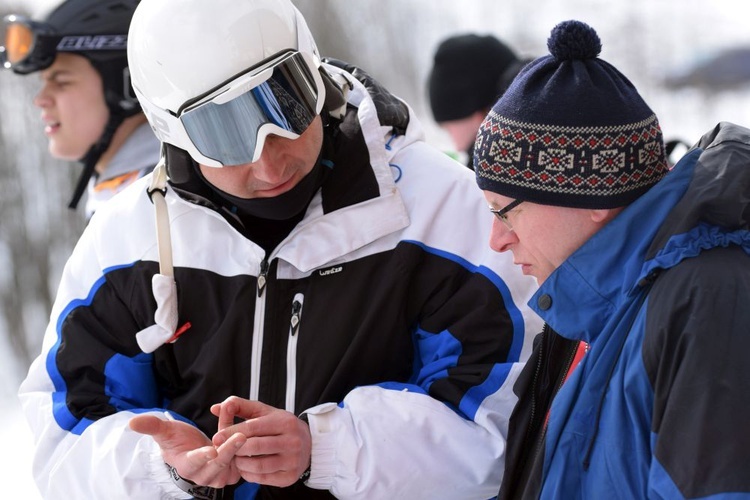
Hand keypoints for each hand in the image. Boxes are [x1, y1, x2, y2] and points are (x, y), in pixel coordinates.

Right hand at [129, 412, 246, 487]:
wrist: (190, 449)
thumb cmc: (177, 441)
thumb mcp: (164, 432)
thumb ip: (151, 427)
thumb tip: (131, 422)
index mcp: (186, 466)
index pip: (195, 462)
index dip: (202, 456)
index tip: (211, 450)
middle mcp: (203, 474)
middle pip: (218, 464)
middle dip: (228, 450)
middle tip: (240, 436)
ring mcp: (218, 474)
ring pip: (231, 462)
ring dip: (238, 447)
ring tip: (245, 432)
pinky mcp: (231, 471)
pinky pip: (240, 457)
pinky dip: (242, 444)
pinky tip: (245, 428)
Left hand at [210, 396, 311, 486]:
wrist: (308, 445)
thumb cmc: (281, 427)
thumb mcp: (265, 413)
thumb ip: (240, 407)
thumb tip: (215, 408)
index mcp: (285, 422)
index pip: (253, 427)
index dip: (232, 432)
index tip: (216, 437)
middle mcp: (292, 441)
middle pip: (254, 447)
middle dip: (235, 449)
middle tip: (224, 450)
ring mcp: (292, 461)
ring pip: (257, 465)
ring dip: (240, 463)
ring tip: (235, 458)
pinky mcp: (289, 477)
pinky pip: (262, 478)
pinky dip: (248, 474)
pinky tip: (245, 467)